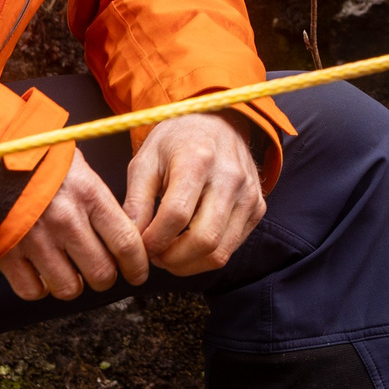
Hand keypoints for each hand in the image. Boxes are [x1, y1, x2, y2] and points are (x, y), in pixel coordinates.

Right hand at [0, 148, 147, 300]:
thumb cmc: (36, 155)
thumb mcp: (76, 164)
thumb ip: (97, 197)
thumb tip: (122, 224)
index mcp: (88, 194)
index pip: (126, 242)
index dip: (137, 266)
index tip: (138, 273)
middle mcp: (66, 220)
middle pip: (102, 273)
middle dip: (106, 278)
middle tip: (102, 271)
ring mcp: (35, 240)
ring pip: (69, 288)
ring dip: (74, 285)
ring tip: (70, 272)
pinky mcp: (7, 253)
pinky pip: (32, 291)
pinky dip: (39, 288)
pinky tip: (41, 274)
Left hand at [124, 113, 264, 276]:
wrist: (218, 123)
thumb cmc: (176, 142)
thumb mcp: (145, 160)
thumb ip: (136, 201)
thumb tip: (131, 240)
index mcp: (198, 159)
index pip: (176, 215)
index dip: (153, 240)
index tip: (140, 246)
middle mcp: (229, 177)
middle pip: (204, 241)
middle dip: (172, 260)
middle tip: (155, 255)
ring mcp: (248, 194)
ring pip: (220, 253)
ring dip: (189, 265)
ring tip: (170, 253)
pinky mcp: (257, 207)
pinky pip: (231, 247)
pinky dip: (206, 256)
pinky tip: (189, 242)